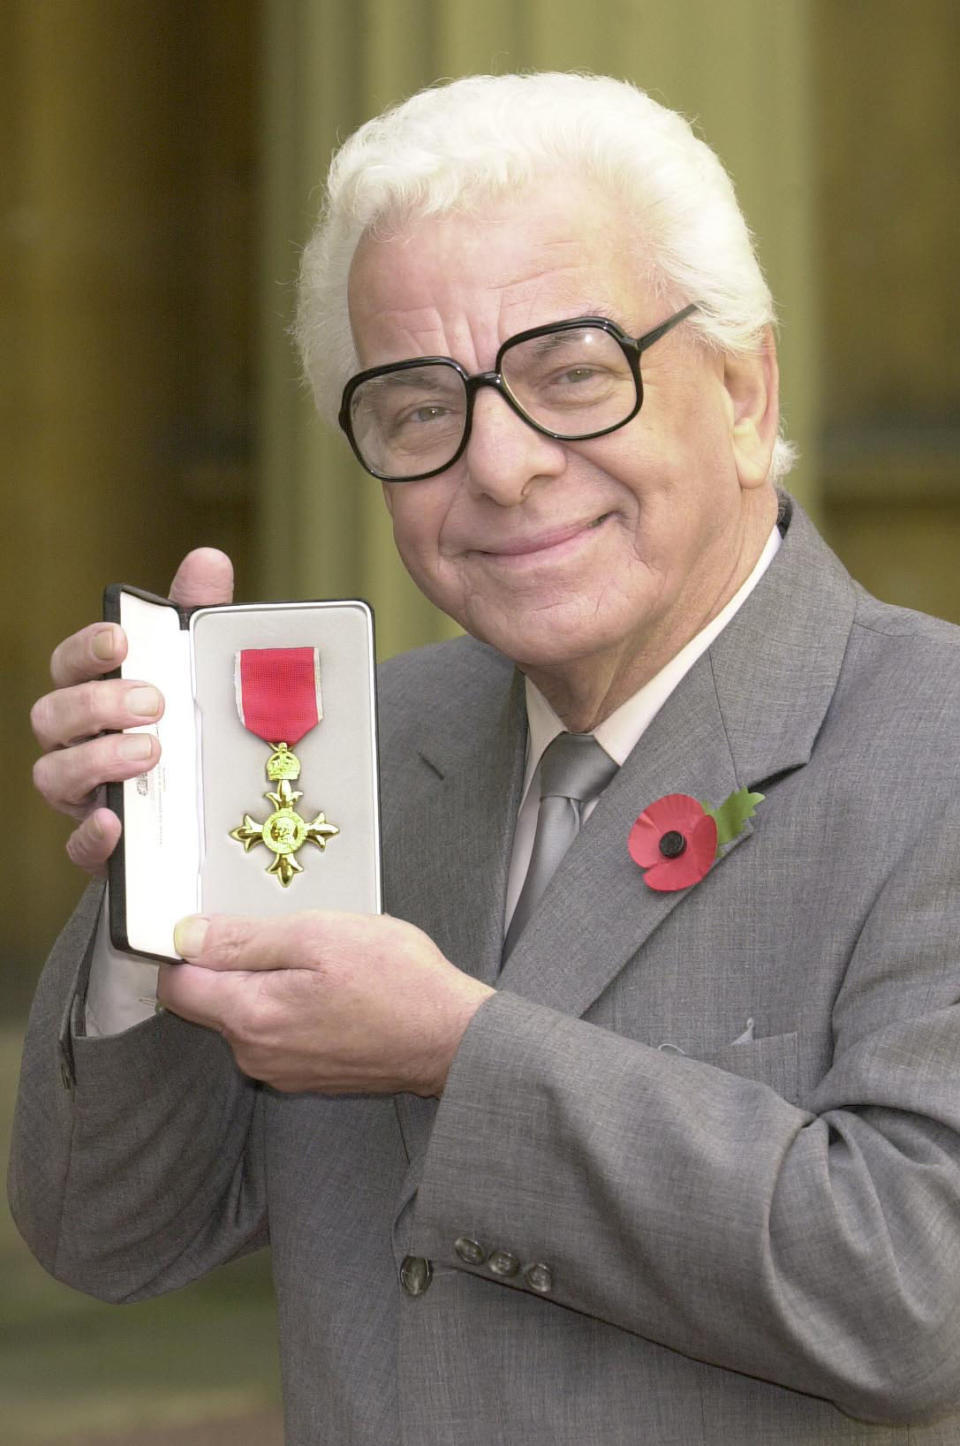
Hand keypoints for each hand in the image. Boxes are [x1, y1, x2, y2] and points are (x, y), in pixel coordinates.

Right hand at [31, 549, 233, 873]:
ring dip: (96, 760)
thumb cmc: (188, 728)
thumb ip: (196, 618)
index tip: (120, 638)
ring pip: (53, 776)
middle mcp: (75, 745)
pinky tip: (118, 822)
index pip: (67, 665)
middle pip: (51, 717)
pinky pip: (81, 848)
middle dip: (97, 703)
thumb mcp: (197, 671)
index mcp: (93, 697)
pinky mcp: (104, 850)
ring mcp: (84, 798)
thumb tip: (208, 560)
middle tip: (154, 701)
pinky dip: (94, 836)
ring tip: (151, 751)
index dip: (86, 649)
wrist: (208, 818)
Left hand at [159, 911, 494, 1096]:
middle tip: (288, 937)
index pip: (177, 986)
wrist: (452, 1038)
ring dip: (267, 986)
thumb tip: (186, 935)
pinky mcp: (307, 1076)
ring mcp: (282, 1070)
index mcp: (250, 1016)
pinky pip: (277, 1034)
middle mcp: (255, 1053)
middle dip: (234, 966)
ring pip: (246, 1017)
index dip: (188, 949)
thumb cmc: (396, 981)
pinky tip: (332, 991)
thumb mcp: (319, 935)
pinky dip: (292, 1009)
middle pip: (210, 1002)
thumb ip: (245, 939)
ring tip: (318, 963)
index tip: (218, 925)